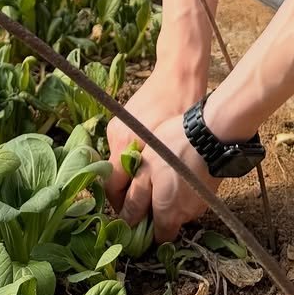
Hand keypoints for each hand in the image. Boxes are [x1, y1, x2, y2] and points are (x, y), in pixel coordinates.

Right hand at [104, 67, 203, 214]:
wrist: (178, 72)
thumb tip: (158, 205)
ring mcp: (117, 126)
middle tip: (140, 215)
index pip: (113, 188)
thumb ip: (160, 176)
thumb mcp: (174, 147)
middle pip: (112, 178)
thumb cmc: (181, 108)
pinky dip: (132, 162)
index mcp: (125, 145)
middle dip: (124, 198)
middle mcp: (116, 136)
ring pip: (118, 164)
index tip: (134, 222)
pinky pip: (123, 149)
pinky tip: (148, 169)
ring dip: (129, 180)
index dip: (122, 208)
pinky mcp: (122, 120)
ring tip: (147, 194)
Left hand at [118, 111, 217, 242]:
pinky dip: (183, 189)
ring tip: (163, 173)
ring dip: (171, 198)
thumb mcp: (145, 170)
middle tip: (149, 187)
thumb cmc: (172, 149)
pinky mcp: (210, 190)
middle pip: (169, 223)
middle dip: (158, 211)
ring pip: (181, 209)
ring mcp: (201, 203)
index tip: (137, 214)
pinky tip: (178, 170)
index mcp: (169, 214)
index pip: (158, 238)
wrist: (210, 133)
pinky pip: (191, 197)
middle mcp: (187, 215)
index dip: (146, 229)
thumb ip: (136, 199)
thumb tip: (127, 221)